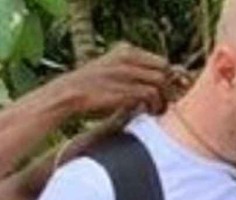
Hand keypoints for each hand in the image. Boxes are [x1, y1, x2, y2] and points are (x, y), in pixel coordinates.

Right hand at [58, 43, 172, 117]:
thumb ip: (129, 72)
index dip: (165, 77)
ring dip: (164, 98)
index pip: (158, 60)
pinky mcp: (125, 88)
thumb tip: (151, 86)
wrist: (68, 94)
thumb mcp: (109, 70)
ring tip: (157, 110)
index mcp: (124, 50)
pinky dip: (155, 105)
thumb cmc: (88, 88)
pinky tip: (149, 112)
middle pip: (164, 67)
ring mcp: (127, 72)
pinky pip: (151, 94)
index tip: (163, 92)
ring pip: (161, 80)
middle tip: (164, 101)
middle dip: (168, 86)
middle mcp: (128, 57)